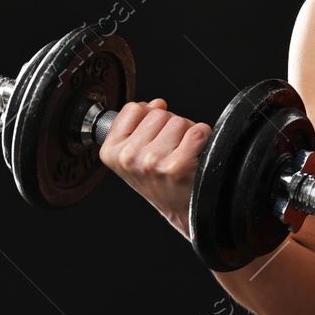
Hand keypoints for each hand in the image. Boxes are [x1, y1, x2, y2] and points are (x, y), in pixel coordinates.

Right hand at [97, 98, 211, 239]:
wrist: (181, 210)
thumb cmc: (160, 180)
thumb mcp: (135, 153)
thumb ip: (139, 123)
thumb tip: (156, 104)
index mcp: (111, 152)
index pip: (133, 108)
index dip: (148, 117)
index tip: (152, 136)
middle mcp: (128, 158)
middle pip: (159, 113)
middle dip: (169, 125)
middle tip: (170, 149)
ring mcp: (152, 162)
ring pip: (179, 121)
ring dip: (186, 132)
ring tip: (182, 152)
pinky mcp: (177, 165)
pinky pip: (197, 131)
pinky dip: (203, 137)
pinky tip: (195, 153)